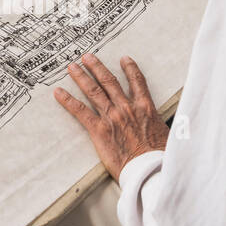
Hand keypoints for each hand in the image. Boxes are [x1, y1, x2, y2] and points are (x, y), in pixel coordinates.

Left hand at [53, 52, 168, 180]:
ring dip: (81, 76)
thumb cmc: (159, 155)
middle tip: (87, 57)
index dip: (130, 68)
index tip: (124, 59)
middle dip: (97, 67)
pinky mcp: (99, 130)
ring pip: (94, 90)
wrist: (150, 169)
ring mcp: (112, 117)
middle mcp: (127, 107)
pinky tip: (59, 92)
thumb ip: (159, 124)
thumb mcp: (166, 133)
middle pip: (109, 81)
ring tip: (72, 67)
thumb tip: (159, 126)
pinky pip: (80, 111)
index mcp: (145, 107)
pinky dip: (68, 100)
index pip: (137, 81)